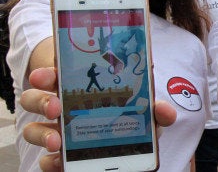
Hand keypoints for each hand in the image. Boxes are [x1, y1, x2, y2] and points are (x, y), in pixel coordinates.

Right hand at [21, 67, 176, 170]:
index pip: (52, 76)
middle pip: (35, 99)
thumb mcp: (142, 107)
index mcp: (75, 86)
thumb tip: (165, 112)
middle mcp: (60, 107)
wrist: (122, 142)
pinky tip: (59, 162)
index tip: (46, 76)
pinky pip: (45, 159)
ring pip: (33, 128)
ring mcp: (56, 130)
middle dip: (42, 101)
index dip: (45, 74)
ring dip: (42, 134)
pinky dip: (50, 162)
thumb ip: (154, 109)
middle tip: (55, 107)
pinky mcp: (58, 155)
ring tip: (57, 141)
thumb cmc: (127, 112)